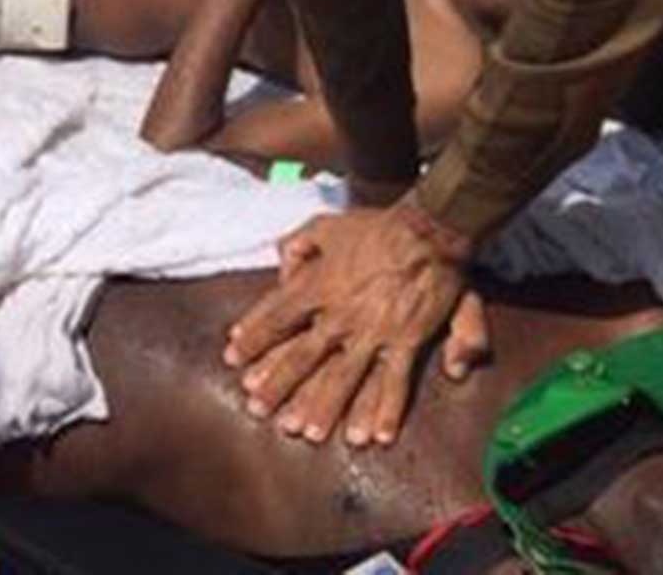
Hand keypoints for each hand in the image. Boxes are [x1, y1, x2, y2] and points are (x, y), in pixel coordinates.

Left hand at [224, 200, 488, 447]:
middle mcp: (340, 314)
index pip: (277, 315)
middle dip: (277, 384)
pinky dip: (386, 410)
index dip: (254, 335)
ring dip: (325, 408)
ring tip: (308, 434)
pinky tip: (375, 436)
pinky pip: (395, 382)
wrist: (429, 231)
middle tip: (257, 409)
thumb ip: (298, 245)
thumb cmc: (375, 226)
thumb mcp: (326, 225)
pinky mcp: (407, 342)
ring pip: (344, 378)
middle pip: (302, 356)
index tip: (233, 355)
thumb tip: (279, 262)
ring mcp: (374, 332)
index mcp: (318, 285)